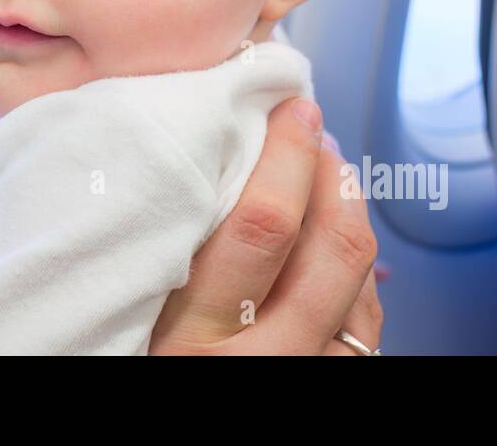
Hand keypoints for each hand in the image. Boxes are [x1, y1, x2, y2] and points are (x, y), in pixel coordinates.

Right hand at [149, 97, 383, 354]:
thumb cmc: (128, 367)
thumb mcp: (135, 316)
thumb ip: (162, 249)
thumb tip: (208, 153)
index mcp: (191, 337)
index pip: (262, 227)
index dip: (289, 155)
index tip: (290, 110)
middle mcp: (262, 360)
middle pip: (335, 248)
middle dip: (334, 176)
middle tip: (313, 133)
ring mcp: (308, 374)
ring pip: (363, 284)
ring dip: (351, 217)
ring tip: (325, 178)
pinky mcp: (340, 385)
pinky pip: (368, 322)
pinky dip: (355, 270)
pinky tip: (329, 242)